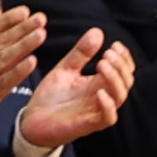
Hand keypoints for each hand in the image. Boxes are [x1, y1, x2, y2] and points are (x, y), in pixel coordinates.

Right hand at [0, 6, 46, 144]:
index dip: (6, 19)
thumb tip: (5, 33)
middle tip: (41, 19)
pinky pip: (3, 82)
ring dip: (23, 45)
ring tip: (40, 35)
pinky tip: (31, 62)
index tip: (25, 11)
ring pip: (2, 58)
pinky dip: (17, 71)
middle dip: (21, 28)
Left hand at [19, 28, 135, 148]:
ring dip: (115, 79)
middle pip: (125, 82)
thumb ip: (81, 53)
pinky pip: (108, 118)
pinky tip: (99, 91)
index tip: (115, 45)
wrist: (31, 121)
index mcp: (98, 84)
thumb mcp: (65, 69)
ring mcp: (95, 112)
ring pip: (119, 98)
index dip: (124, 58)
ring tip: (102, 64)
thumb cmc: (50, 98)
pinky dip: (108, 105)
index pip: (123, 71)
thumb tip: (98, 31)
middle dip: (120, 66)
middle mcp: (101, 98)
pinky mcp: (87, 125)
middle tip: (108, 54)